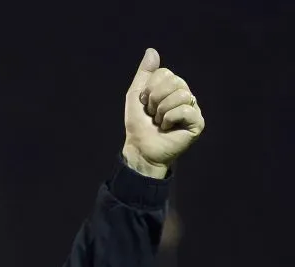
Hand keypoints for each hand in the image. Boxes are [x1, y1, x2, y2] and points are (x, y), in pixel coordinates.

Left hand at [122, 49, 204, 177]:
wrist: (140, 148)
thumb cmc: (138, 124)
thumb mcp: (135, 95)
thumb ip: (144, 73)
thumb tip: (152, 50)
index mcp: (172, 87)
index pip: (165, 73)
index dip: (150, 89)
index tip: (145, 104)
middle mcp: (185, 95)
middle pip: (174, 81)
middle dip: (156, 99)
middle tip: (153, 114)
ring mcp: (193, 108)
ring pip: (181, 94)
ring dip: (162, 111)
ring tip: (159, 122)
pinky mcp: (198, 122)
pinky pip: (185, 110)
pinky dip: (170, 119)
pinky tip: (168, 128)